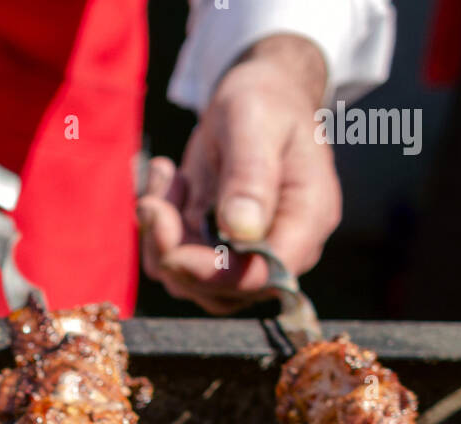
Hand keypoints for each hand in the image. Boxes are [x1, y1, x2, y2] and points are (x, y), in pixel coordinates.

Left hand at [138, 34, 340, 313]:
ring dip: (162, 238)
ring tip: (166, 175)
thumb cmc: (265, 101)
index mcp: (307, 221)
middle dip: (175, 252)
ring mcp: (249, 257)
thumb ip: (250, 175)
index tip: (170, 244)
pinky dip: (159, 230)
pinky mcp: (219, 254)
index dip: (214, 272)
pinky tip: (168, 180)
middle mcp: (282, 250)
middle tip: (152, 200)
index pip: (264, 274)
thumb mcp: (255, 123)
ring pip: (191, 283)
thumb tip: (241, 230)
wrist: (259, 96)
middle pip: (222, 290)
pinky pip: (177, 264)